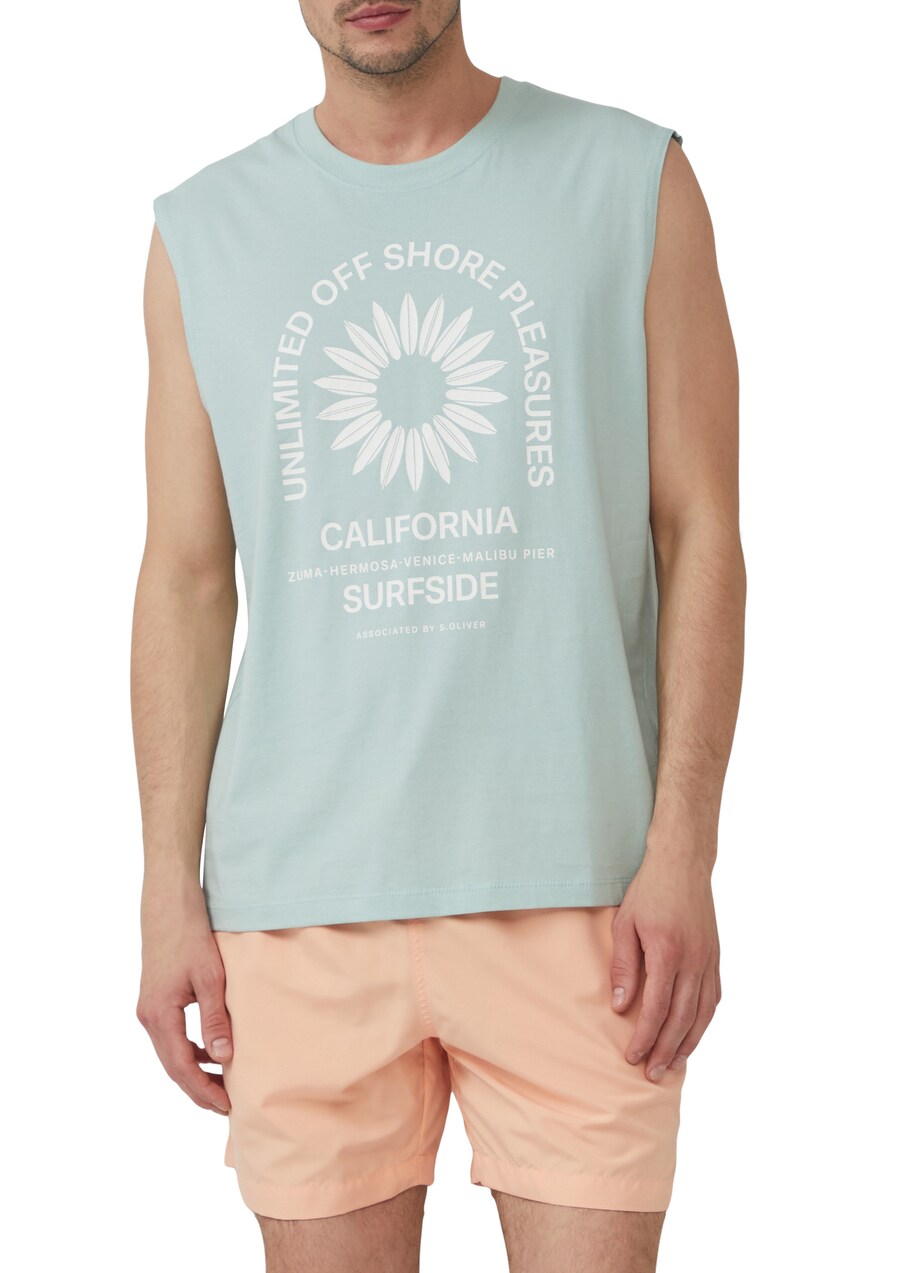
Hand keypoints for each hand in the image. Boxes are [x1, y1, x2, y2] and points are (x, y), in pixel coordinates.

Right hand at [136, 878, 232, 1113]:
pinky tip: (210, 1052)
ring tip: (223, 1084)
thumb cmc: (191, 936)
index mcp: (160, 1016)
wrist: (169, 905)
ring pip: (171, 1053)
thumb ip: (215, 1020)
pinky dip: (189, 1050)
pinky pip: (170, 1036)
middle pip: (173, 1066)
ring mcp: (148, 1009)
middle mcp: (148, 1017)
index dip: (204, 1090)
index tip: (227, 1106)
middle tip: (227, 1105)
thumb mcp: (210, 978)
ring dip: (194, 1070)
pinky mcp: (154, 1000)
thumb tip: (223, 1058)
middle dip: (199, 1088)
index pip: (182, 1067)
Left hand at [610, 846, 720, 1081]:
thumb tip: (620, 1007)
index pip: (657, 1009)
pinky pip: (713, 999)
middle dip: (665, 1050)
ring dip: (688, 1044)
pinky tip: (692, 1036)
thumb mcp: (625, 924)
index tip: (632, 1056)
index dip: (645, 1037)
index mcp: (668, 953)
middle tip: (651, 1074)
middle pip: (681, 1019)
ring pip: (702, 1014)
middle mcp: (694, 961)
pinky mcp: (716, 957)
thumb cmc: (649, 891)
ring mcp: (709, 960)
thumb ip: (624, 966)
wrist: (683, 864)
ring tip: (672, 1066)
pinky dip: (704, 1023)